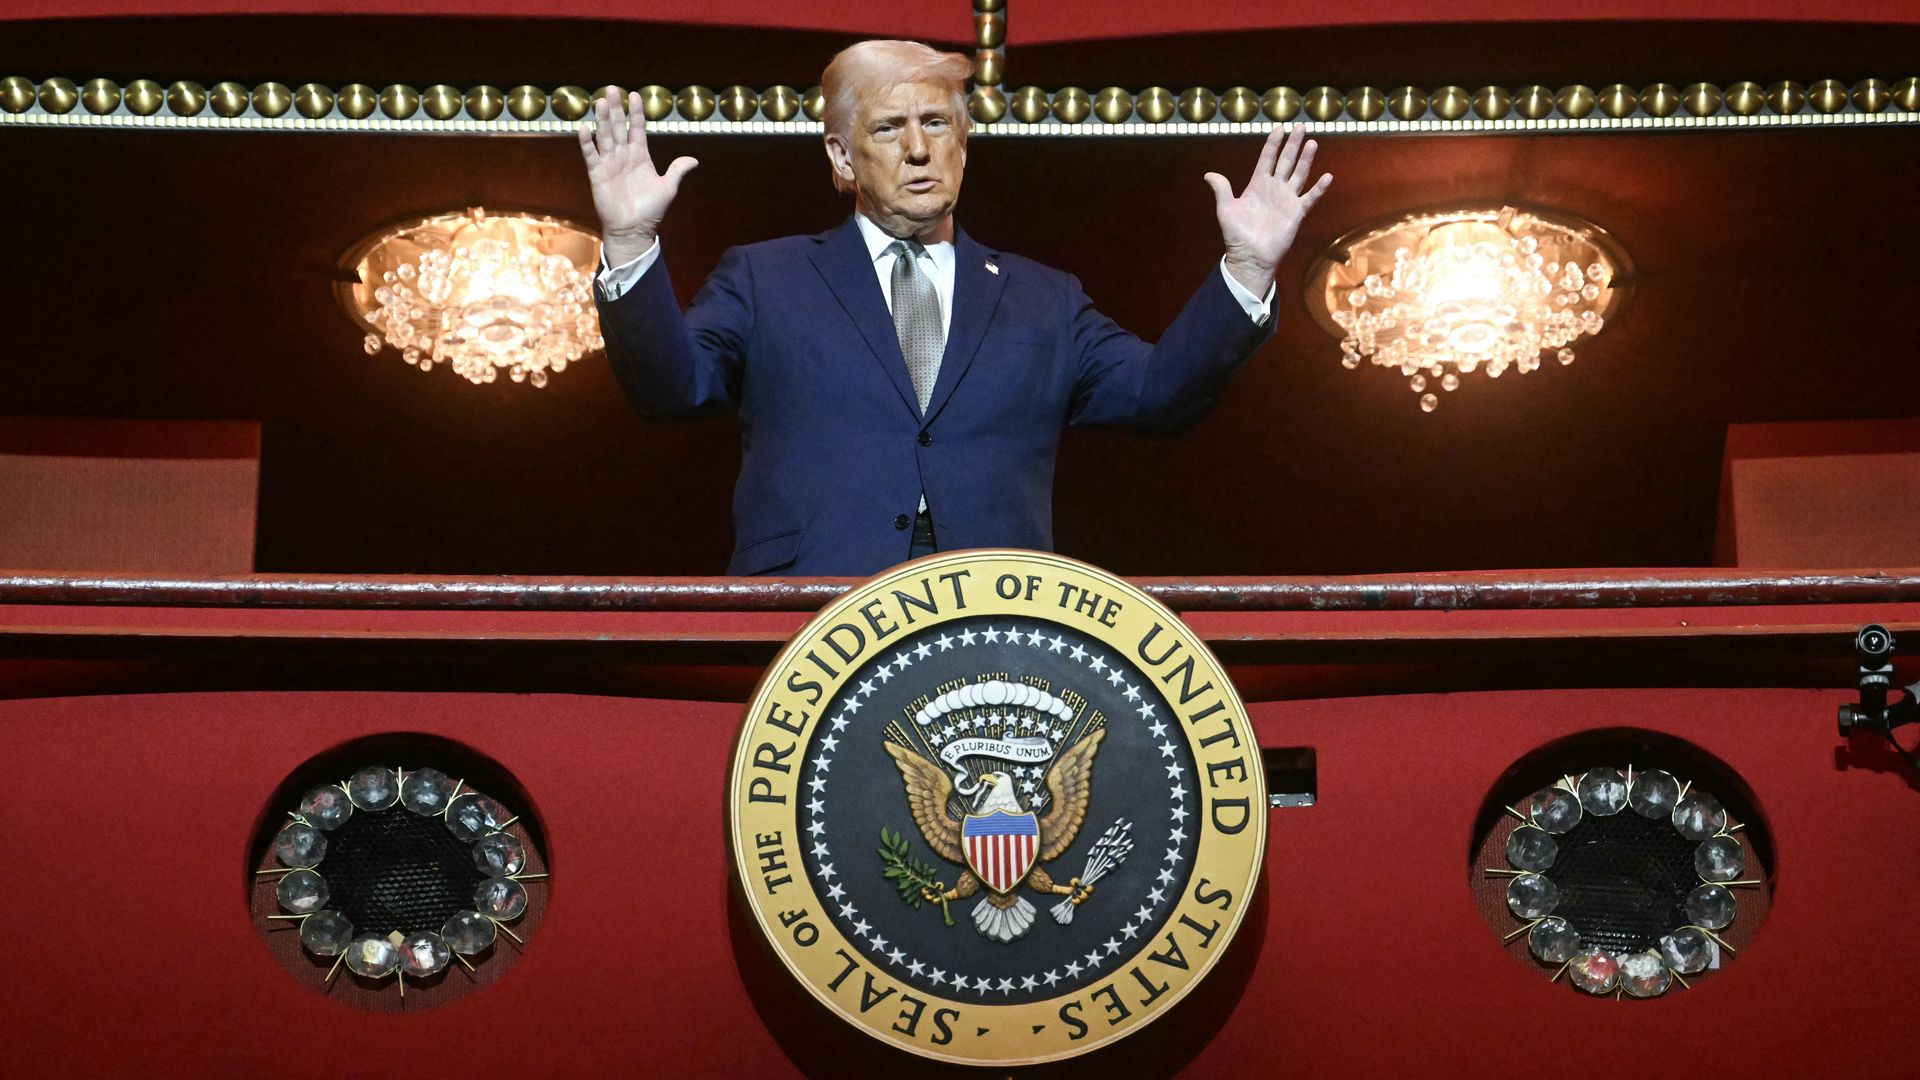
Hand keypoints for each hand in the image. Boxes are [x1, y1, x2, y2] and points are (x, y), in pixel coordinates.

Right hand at [577, 87, 698, 266]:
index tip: (636, 95)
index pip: (637, 128)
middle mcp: (623, 156)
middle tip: (612, 89)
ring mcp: (609, 164)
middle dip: (617, 108)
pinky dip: (588, 142)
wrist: (634, 230)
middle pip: (619, 127)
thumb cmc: (650, 210)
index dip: (636, 112)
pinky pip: (591, 156)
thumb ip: (677, 171)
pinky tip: (585, 128)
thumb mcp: (668, 188)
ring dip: (603, 120)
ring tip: (602, 102)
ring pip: (605, 136)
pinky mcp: (597, 175)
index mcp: (640, 156)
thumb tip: (694, 160)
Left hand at [1204, 123, 1331, 295]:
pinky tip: (1327, 176)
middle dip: (1293, 144)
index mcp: (1257, 184)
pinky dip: (1319, 188)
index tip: (1279, 128)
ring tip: (1312, 142)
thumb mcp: (1226, 210)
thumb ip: (1222, 190)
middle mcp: (1274, 188)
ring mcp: (1287, 199)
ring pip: (1299, 174)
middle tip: (1300, 126)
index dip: (1273, 144)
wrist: (1250, 257)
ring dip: (1306, 159)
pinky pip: (1310, 197)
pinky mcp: (1296, 213)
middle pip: (1286, 161)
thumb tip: (1208, 174)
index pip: (1267, 158)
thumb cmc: (1236, 235)